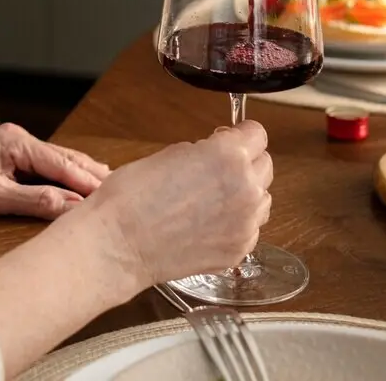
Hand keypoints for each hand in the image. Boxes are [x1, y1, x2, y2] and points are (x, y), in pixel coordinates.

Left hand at [0, 124, 110, 241]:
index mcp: (12, 140)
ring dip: (82, 181)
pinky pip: (50, 177)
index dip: (84, 180)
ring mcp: (17, 154)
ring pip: (60, 167)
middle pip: (64, 159)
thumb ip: (35, 201)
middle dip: (90, 176)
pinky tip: (86, 196)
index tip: (109, 194)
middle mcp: (17, 141)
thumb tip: (74, 205)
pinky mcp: (17, 170)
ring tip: (112, 192)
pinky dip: (67, 187)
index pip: (58, 161)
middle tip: (122, 191)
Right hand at [83, 121, 272, 287]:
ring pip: (262, 199)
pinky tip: (206, 225)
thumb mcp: (172, 153)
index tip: (228, 141)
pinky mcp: (240, 250)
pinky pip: (249, 229)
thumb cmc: (134, 195)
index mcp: (229, 156)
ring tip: (212, 201)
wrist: (120, 242)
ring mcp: (246, 224)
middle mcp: (246, 189)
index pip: (258, 134)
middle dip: (245, 164)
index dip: (239, 135)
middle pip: (265, 165)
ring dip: (245, 195)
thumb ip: (206, 151)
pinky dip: (235, 224)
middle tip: (215, 172)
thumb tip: (220, 154)